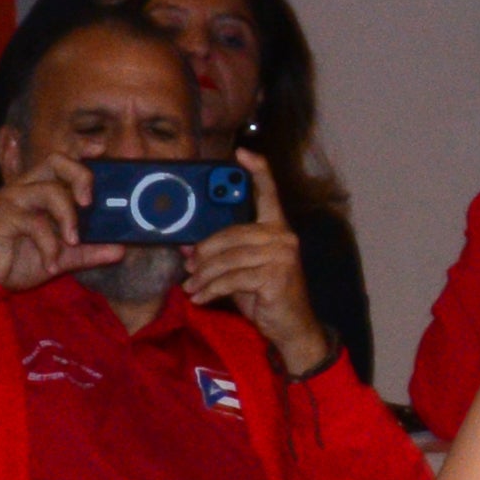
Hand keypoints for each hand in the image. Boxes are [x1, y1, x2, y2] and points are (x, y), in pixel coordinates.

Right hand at [0, 152, 86, 296]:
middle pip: (56, 161)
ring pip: (50, 191)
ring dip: (68, 218)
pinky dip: (49, 245)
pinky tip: (50, 263)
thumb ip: (90, 251)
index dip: (80, 152)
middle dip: (80, 175)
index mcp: (40, 190)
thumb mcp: (63, 256)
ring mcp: (13, 199)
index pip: (61, 161)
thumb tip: (121, 249)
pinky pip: (35, 223)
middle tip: (88, 203)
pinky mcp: (3, 216)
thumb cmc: (20, 260)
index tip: (100, 149)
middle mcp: (26, 187)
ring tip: (71, 242)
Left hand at [179, 158, 332, 377]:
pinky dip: (212, 289)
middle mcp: (283, 236)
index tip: (243, 152)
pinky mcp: (276, 275)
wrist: (292, 327)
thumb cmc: (267, 297)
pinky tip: (201, 297)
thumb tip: (187, 249)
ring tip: (190, 288)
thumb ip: (219, 257)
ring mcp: (282, 255)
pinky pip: (232, 278)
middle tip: (187, 269)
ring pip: (227, 259)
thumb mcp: (239, 273)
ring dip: (204, 276)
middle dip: (204, 254)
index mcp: (277, 228)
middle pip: (230, 234)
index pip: (269, 194)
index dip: (258, 171)